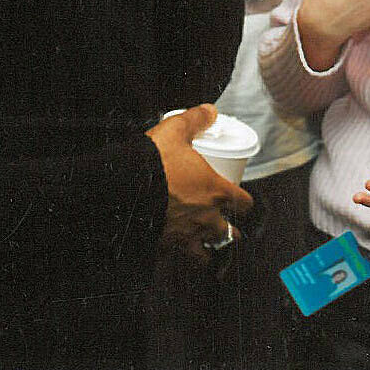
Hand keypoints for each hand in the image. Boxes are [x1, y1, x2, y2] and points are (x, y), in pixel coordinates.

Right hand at [146, 104, 253, 262]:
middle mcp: (205, 218)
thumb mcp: (176, 131)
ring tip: (207, 250)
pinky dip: (177, 255)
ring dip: (209, 250)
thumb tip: (210, 111)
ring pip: (206, 253)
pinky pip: (176, 257)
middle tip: (228, 230)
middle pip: (229, 234)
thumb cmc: (154, 162)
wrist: (124, 188)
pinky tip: (174, 252)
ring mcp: (186, 235)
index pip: (244, 203)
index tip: (242, 201)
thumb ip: (194, 119)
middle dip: (230, 232)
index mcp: (215, 192)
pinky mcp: (165, 246)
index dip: (245, 202)